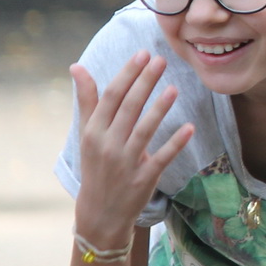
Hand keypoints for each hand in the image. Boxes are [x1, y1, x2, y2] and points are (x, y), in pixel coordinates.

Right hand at [70, 51, 193, 247]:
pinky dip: (175, 143)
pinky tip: (189, 127)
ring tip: (175, 88)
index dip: (127, 74)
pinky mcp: (144, 179)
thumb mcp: (86, 134)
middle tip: (161, 60)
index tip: (142, 54)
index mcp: (93, 132)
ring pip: (144, 131)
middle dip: (144, 83)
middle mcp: (108, 145)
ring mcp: (126, 163)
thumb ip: (87, 100)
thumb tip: (76, 66)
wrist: (99, 212)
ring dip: (159, 109)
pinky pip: (162, 158)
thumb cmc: (95, 165)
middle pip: (128, 109)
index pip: (111, 97)